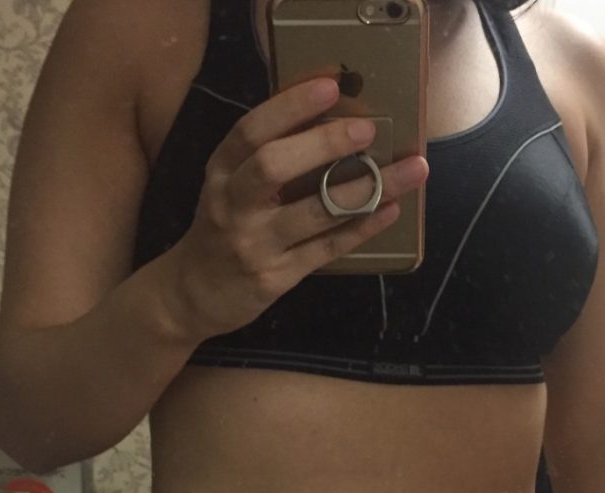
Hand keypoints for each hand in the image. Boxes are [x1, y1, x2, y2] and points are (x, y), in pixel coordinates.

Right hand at [172, 76, 428, 336]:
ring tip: (410, 170)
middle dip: (324, 144)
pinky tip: (390, 210)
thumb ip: (265, 156)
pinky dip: (361, 228)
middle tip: (368, 130)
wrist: (194, 294)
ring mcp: (254, 245)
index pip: (251, 130)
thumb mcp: (228, 185)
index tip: (330, 86)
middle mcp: (232, 205)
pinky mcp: (276, 278)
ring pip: (313, 212)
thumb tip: (330, 117)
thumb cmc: (223, 228)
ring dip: (365, 189)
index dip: (290, 105)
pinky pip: (326, 249)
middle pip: (273, 166)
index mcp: (221, 171)